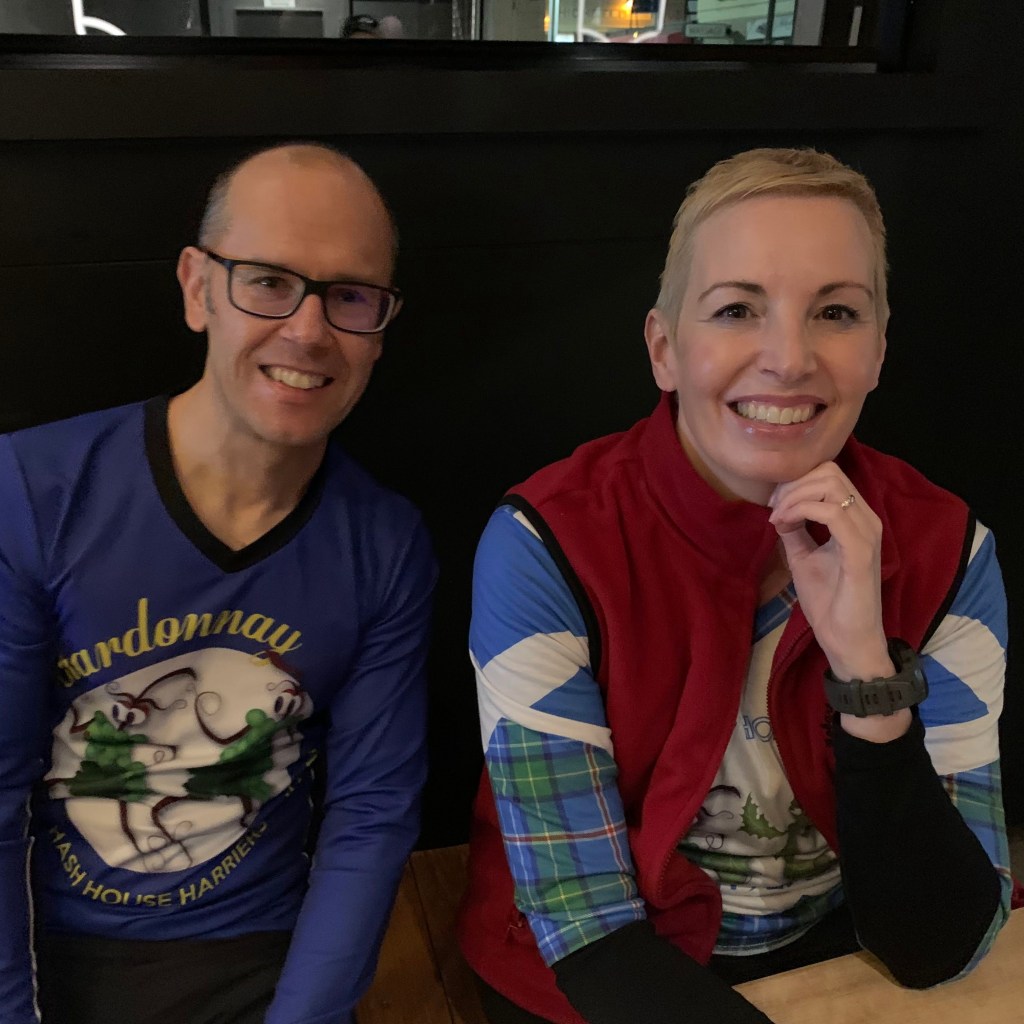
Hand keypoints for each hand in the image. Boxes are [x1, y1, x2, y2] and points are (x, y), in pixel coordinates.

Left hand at [767, 463, 890, 682]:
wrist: (846, 639)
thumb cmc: (830, 601)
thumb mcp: (803, 557)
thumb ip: (795, 530)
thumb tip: (780, 509)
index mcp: (856, 518)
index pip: (829, 474)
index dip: (796, 480)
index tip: (773, 504)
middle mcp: (866, 519)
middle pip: (829, 472)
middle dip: (792, 484)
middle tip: (773, 509)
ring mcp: (866, 533)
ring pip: (830, 486)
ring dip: (794, 496)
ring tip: (777, 518)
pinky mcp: (861, 551)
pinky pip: (832, 513)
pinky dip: (801, 511)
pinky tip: (784, 525)